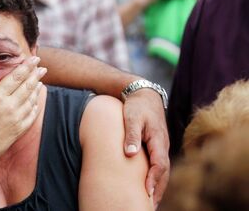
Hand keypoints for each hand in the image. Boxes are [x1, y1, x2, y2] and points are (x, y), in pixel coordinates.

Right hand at [0, 56, 45, 167]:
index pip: (15, 77)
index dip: (26, 67)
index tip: (33, 59)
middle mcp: (9, 106)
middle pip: (27, 86)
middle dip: (35, 74)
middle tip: (41, 65)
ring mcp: (16, 119)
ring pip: (31, 99)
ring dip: (36, 88)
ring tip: (40, 79)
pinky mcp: (19, 129)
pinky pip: (32, 114)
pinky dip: (35, 104)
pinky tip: (35, 99)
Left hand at [122, 88, 169, 206]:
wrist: (144, 94)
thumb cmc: (136, 106)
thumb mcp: (131, 118)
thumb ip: (131, 135)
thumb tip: (130, 154)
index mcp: (158, 139)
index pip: (159, 164)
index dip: (154, 179)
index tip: (147, 192)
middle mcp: (163, 145)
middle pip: (164, 171)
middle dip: (159, 189)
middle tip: (150, 204)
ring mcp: (162, 146)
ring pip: (163, 170)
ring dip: (159, 185)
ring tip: (151, 201)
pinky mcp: (157, 146)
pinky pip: (160, 165)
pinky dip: (157, 177)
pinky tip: (150, 186)